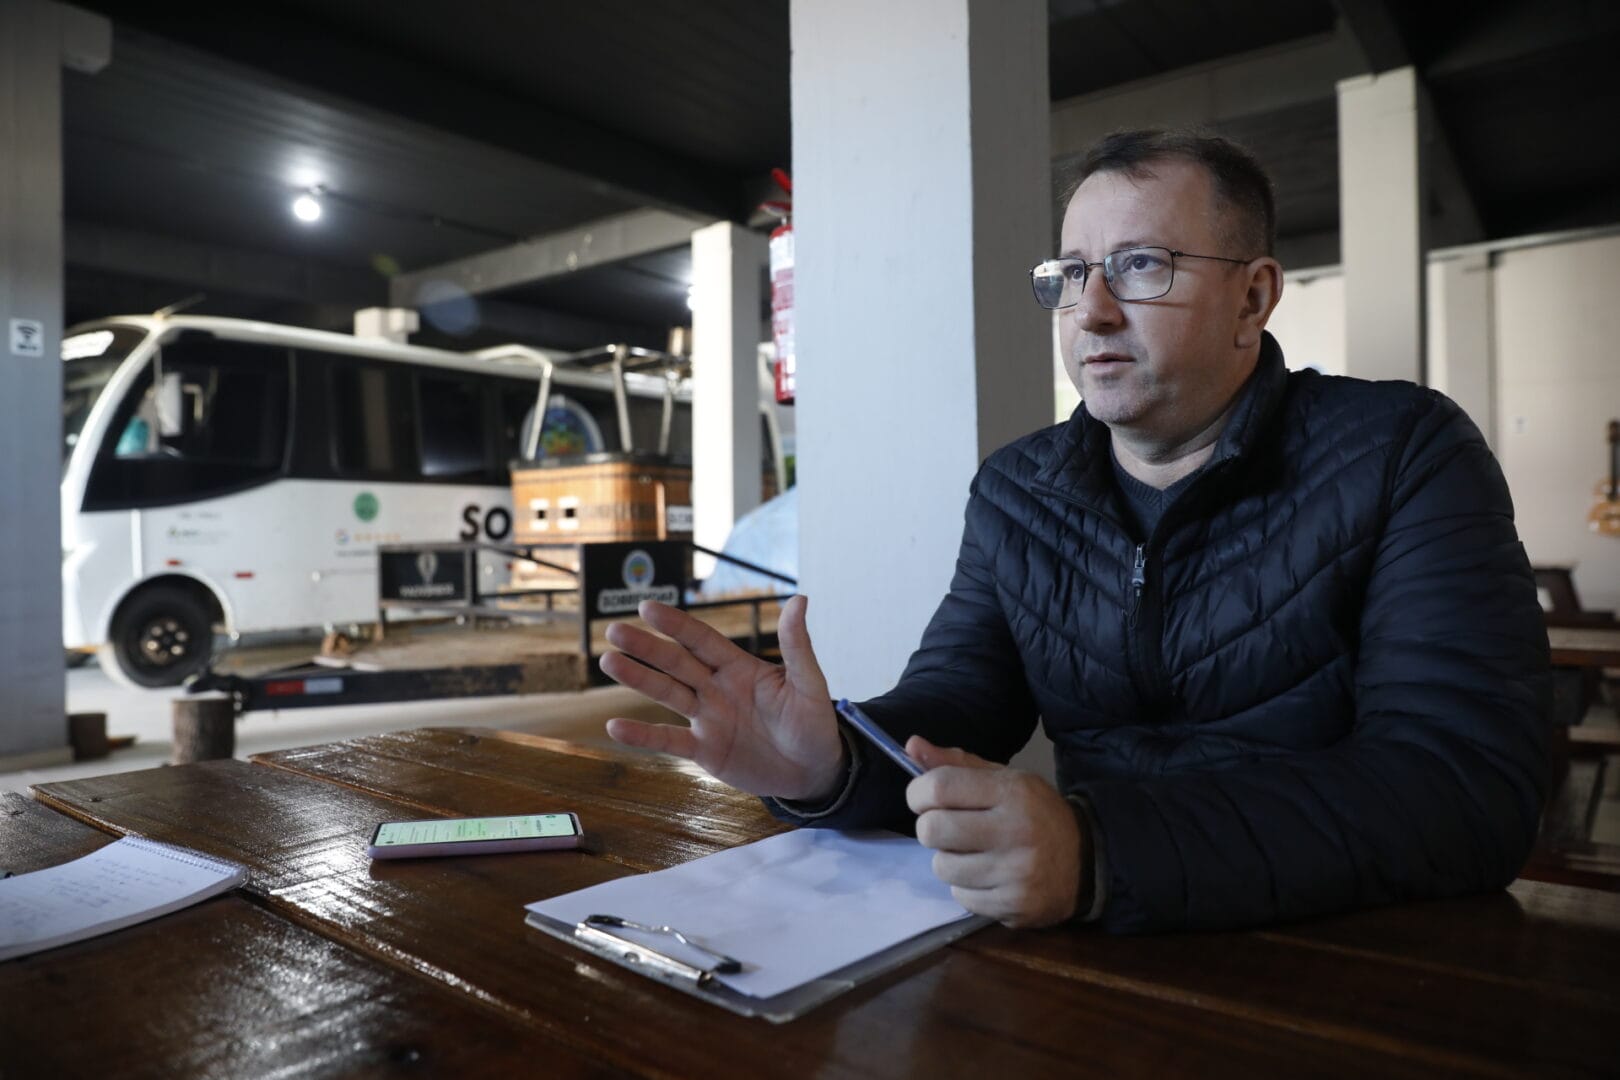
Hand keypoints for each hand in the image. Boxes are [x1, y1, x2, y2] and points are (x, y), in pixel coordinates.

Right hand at [600, 595, 844, 800]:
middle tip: (614, 631)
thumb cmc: (813, 723)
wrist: (814, 771)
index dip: (676, 625)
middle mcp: (717, 688)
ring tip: (607, 662)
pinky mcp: (704, 750)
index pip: (702, 640)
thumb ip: (797, 645)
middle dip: (646, 647)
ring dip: (637, 679)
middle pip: (676, 663)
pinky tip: (614, 727)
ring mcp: (708, 719)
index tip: (648, 607)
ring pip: (667, 695)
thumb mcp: (809, 684)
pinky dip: (642, 736)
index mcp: (739, 668)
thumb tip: (799, 598)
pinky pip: (668, 741)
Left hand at [905, 737, 1084, 928]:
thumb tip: (910, 746)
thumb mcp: (1003, 779)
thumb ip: (956, 764)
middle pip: (932, 830)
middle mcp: (1016, 831)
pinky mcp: (1013, 906)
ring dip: (948, 859)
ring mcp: (1016, 873)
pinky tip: (989, 876)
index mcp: (1012, 791)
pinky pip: (960, 896)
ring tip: (974, 853)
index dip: (918, 793)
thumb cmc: (1034, 813)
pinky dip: (966, 886)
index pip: (939, 788)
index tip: (923, 799)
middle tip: (949, 827)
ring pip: (942, 867)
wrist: (1085, 861)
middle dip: (931, 828)